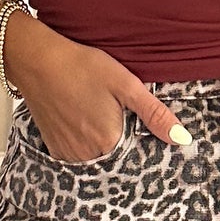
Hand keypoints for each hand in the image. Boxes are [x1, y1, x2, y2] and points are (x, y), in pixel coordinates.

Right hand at [3, 16, 191, 163]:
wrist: (37, 61)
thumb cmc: (80, 67)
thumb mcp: (126, 85)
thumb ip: (155, 114)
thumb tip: (181, 137)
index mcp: (110, 142)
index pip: (138, 159)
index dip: (143, 145)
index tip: (140, 129)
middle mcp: (88, 154)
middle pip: (117, 160)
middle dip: (123, 145)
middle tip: (115, 117)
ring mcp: (69, 154)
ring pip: (98, 159)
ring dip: (104, 147)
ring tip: (99, 118)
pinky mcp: (55, 148)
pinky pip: (78, 157)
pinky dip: (86, 146)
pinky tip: (85, 123)